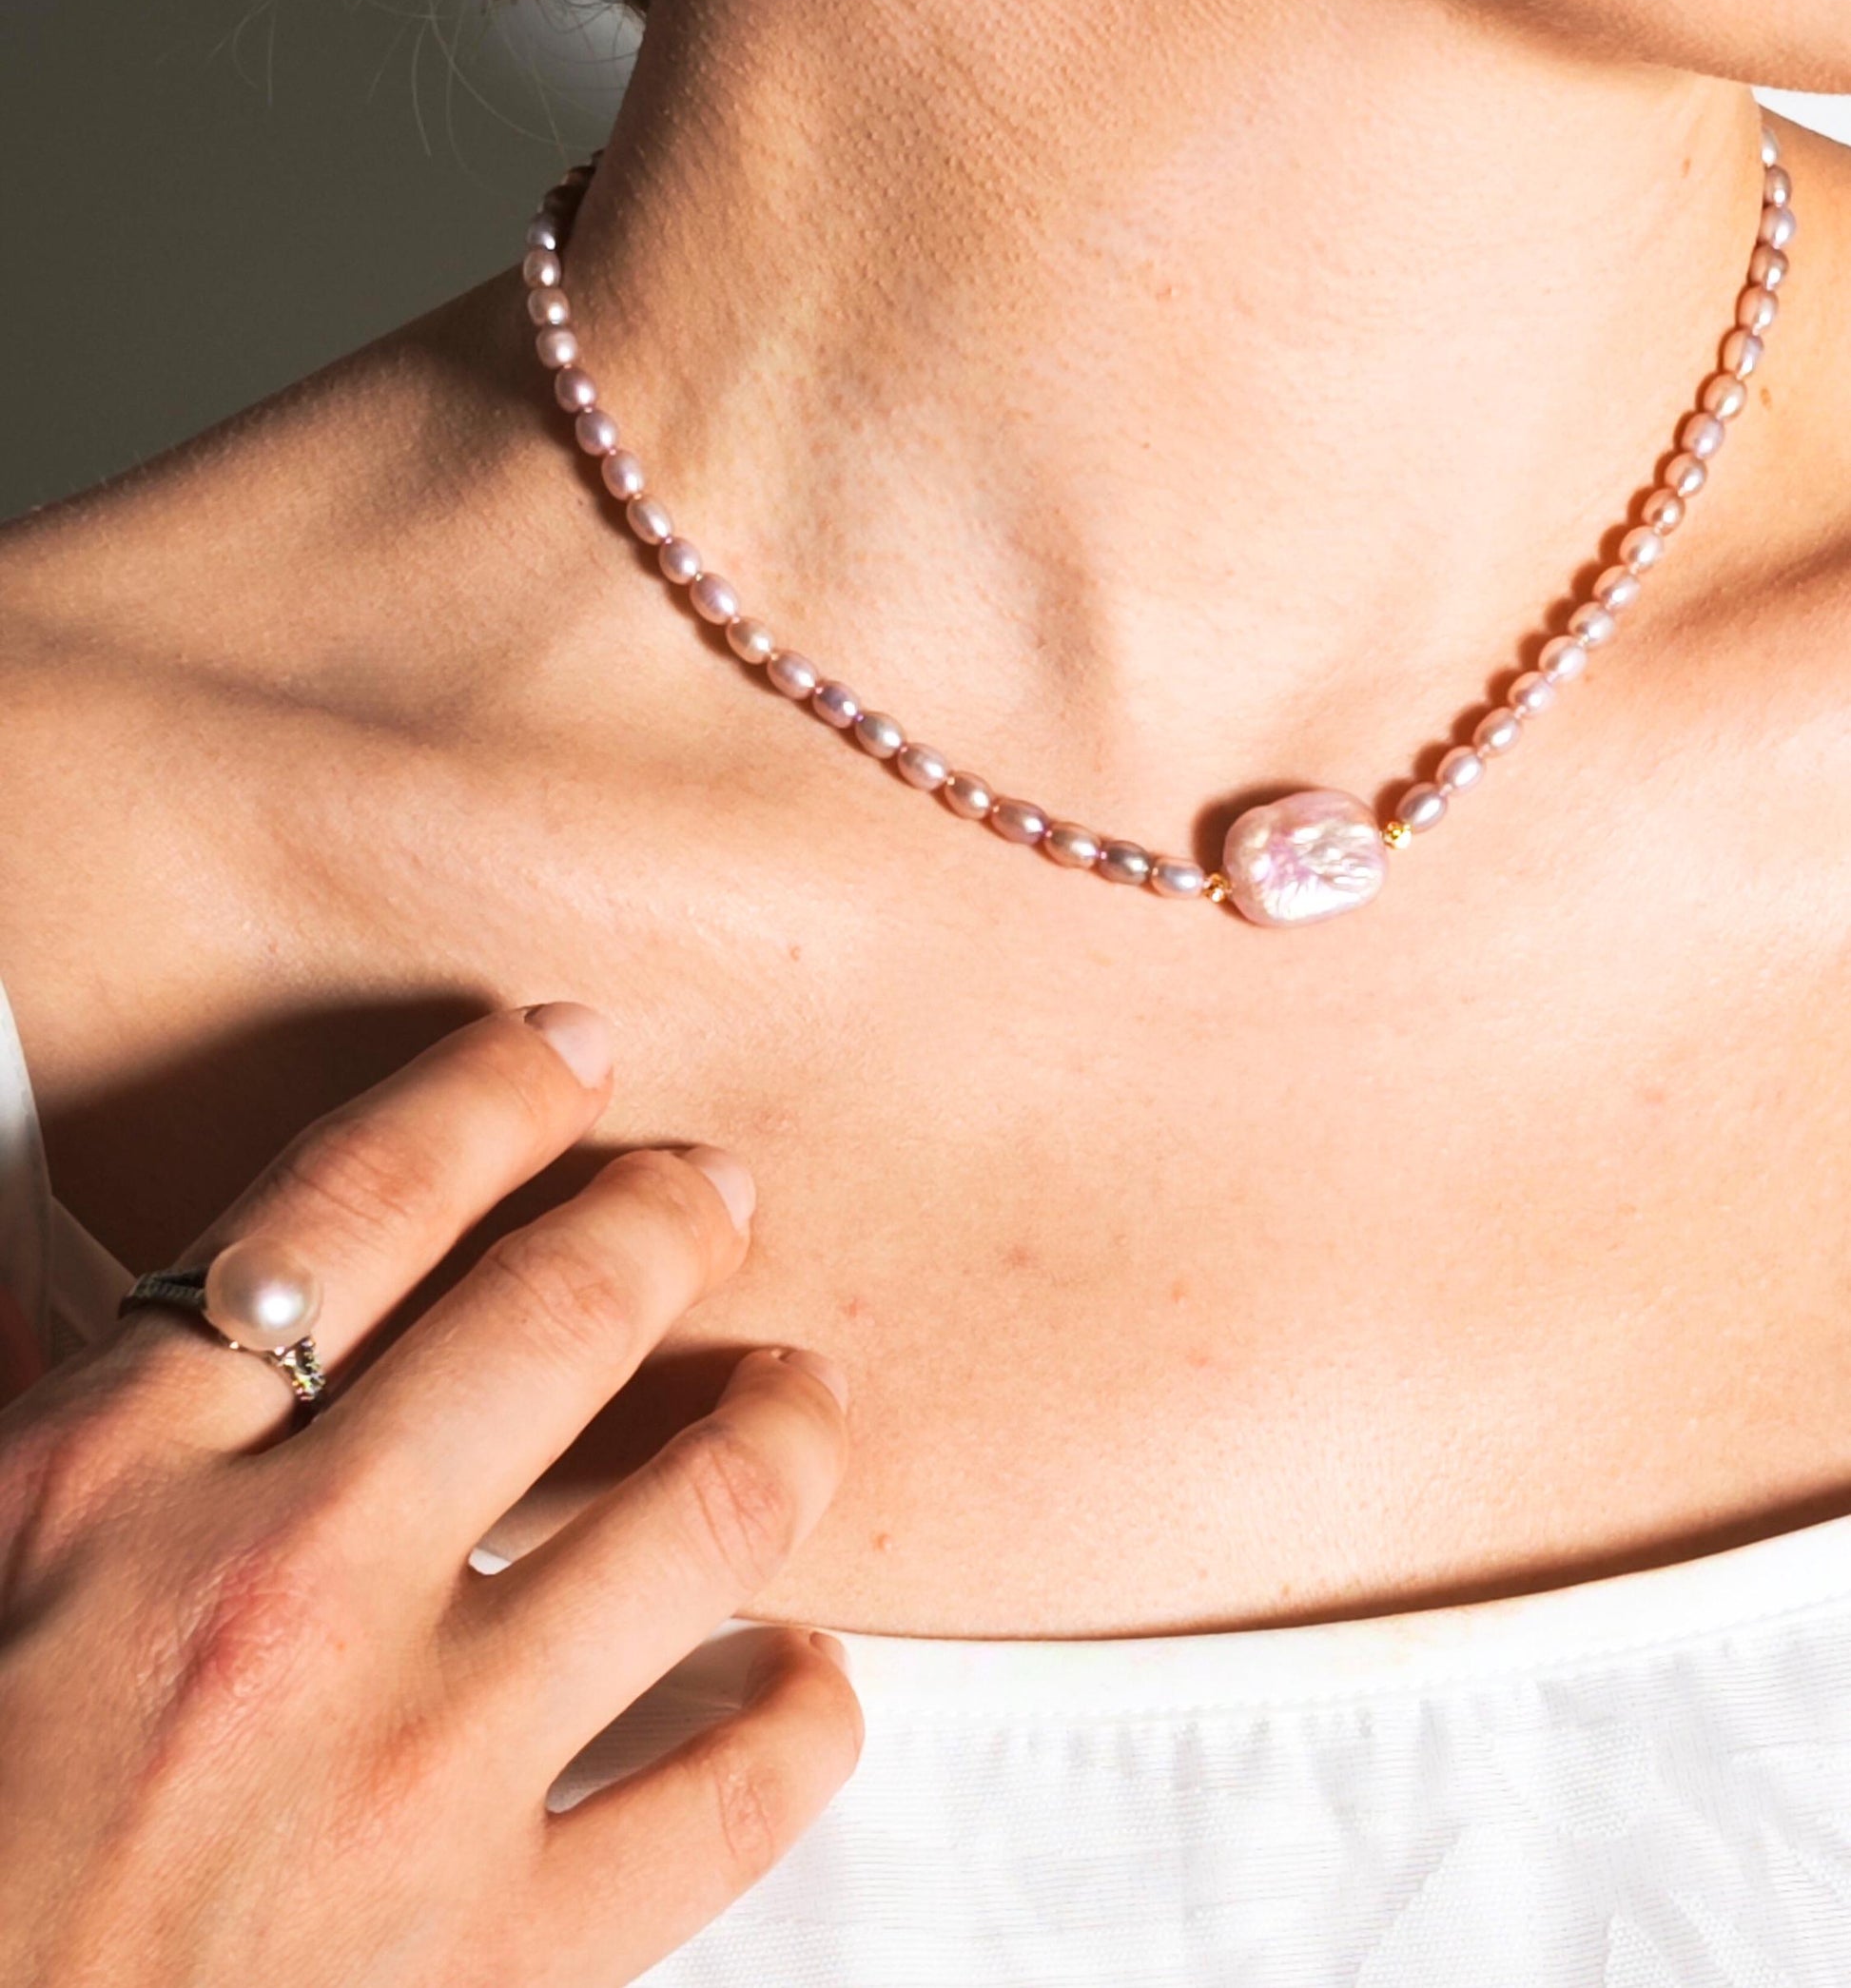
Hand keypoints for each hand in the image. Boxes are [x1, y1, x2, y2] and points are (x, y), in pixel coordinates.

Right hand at [0, 1003, 859, 1986]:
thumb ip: (44, 1410)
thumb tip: (75, 1290)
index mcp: (117, 1483)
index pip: (352, 1209)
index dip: (488, 1097)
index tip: (569, 1047)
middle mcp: (285, 1592)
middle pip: (556, 1317)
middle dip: (664, 1219)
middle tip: (716, 1192)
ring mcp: (412, 1775)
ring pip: (693, 1518)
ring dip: (779, 1428)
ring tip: (804, 1393)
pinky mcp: (501, 1959)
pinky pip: (730, 1796)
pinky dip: (802, 1712)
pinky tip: (806, 1671)